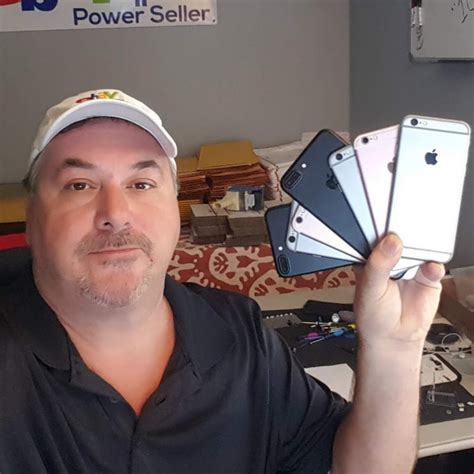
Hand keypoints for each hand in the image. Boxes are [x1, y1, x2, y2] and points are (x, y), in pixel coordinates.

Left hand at [354, 233, 444, 350]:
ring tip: (413, 257)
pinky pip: (435, 265)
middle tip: (402, 241)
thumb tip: (390, 242)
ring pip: (419, 248)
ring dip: (420, 248)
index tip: (385, 229)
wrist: (394, 338)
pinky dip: (433, 265)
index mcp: (370, 257)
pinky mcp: (428, 276)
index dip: (379, 230)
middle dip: (403, 236)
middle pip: (399, 237)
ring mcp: (410, 266)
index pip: (375, 236)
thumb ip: (379, 265)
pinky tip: (428, 268)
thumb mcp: (369, 288)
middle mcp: (391, 258)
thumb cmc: (373, 315)